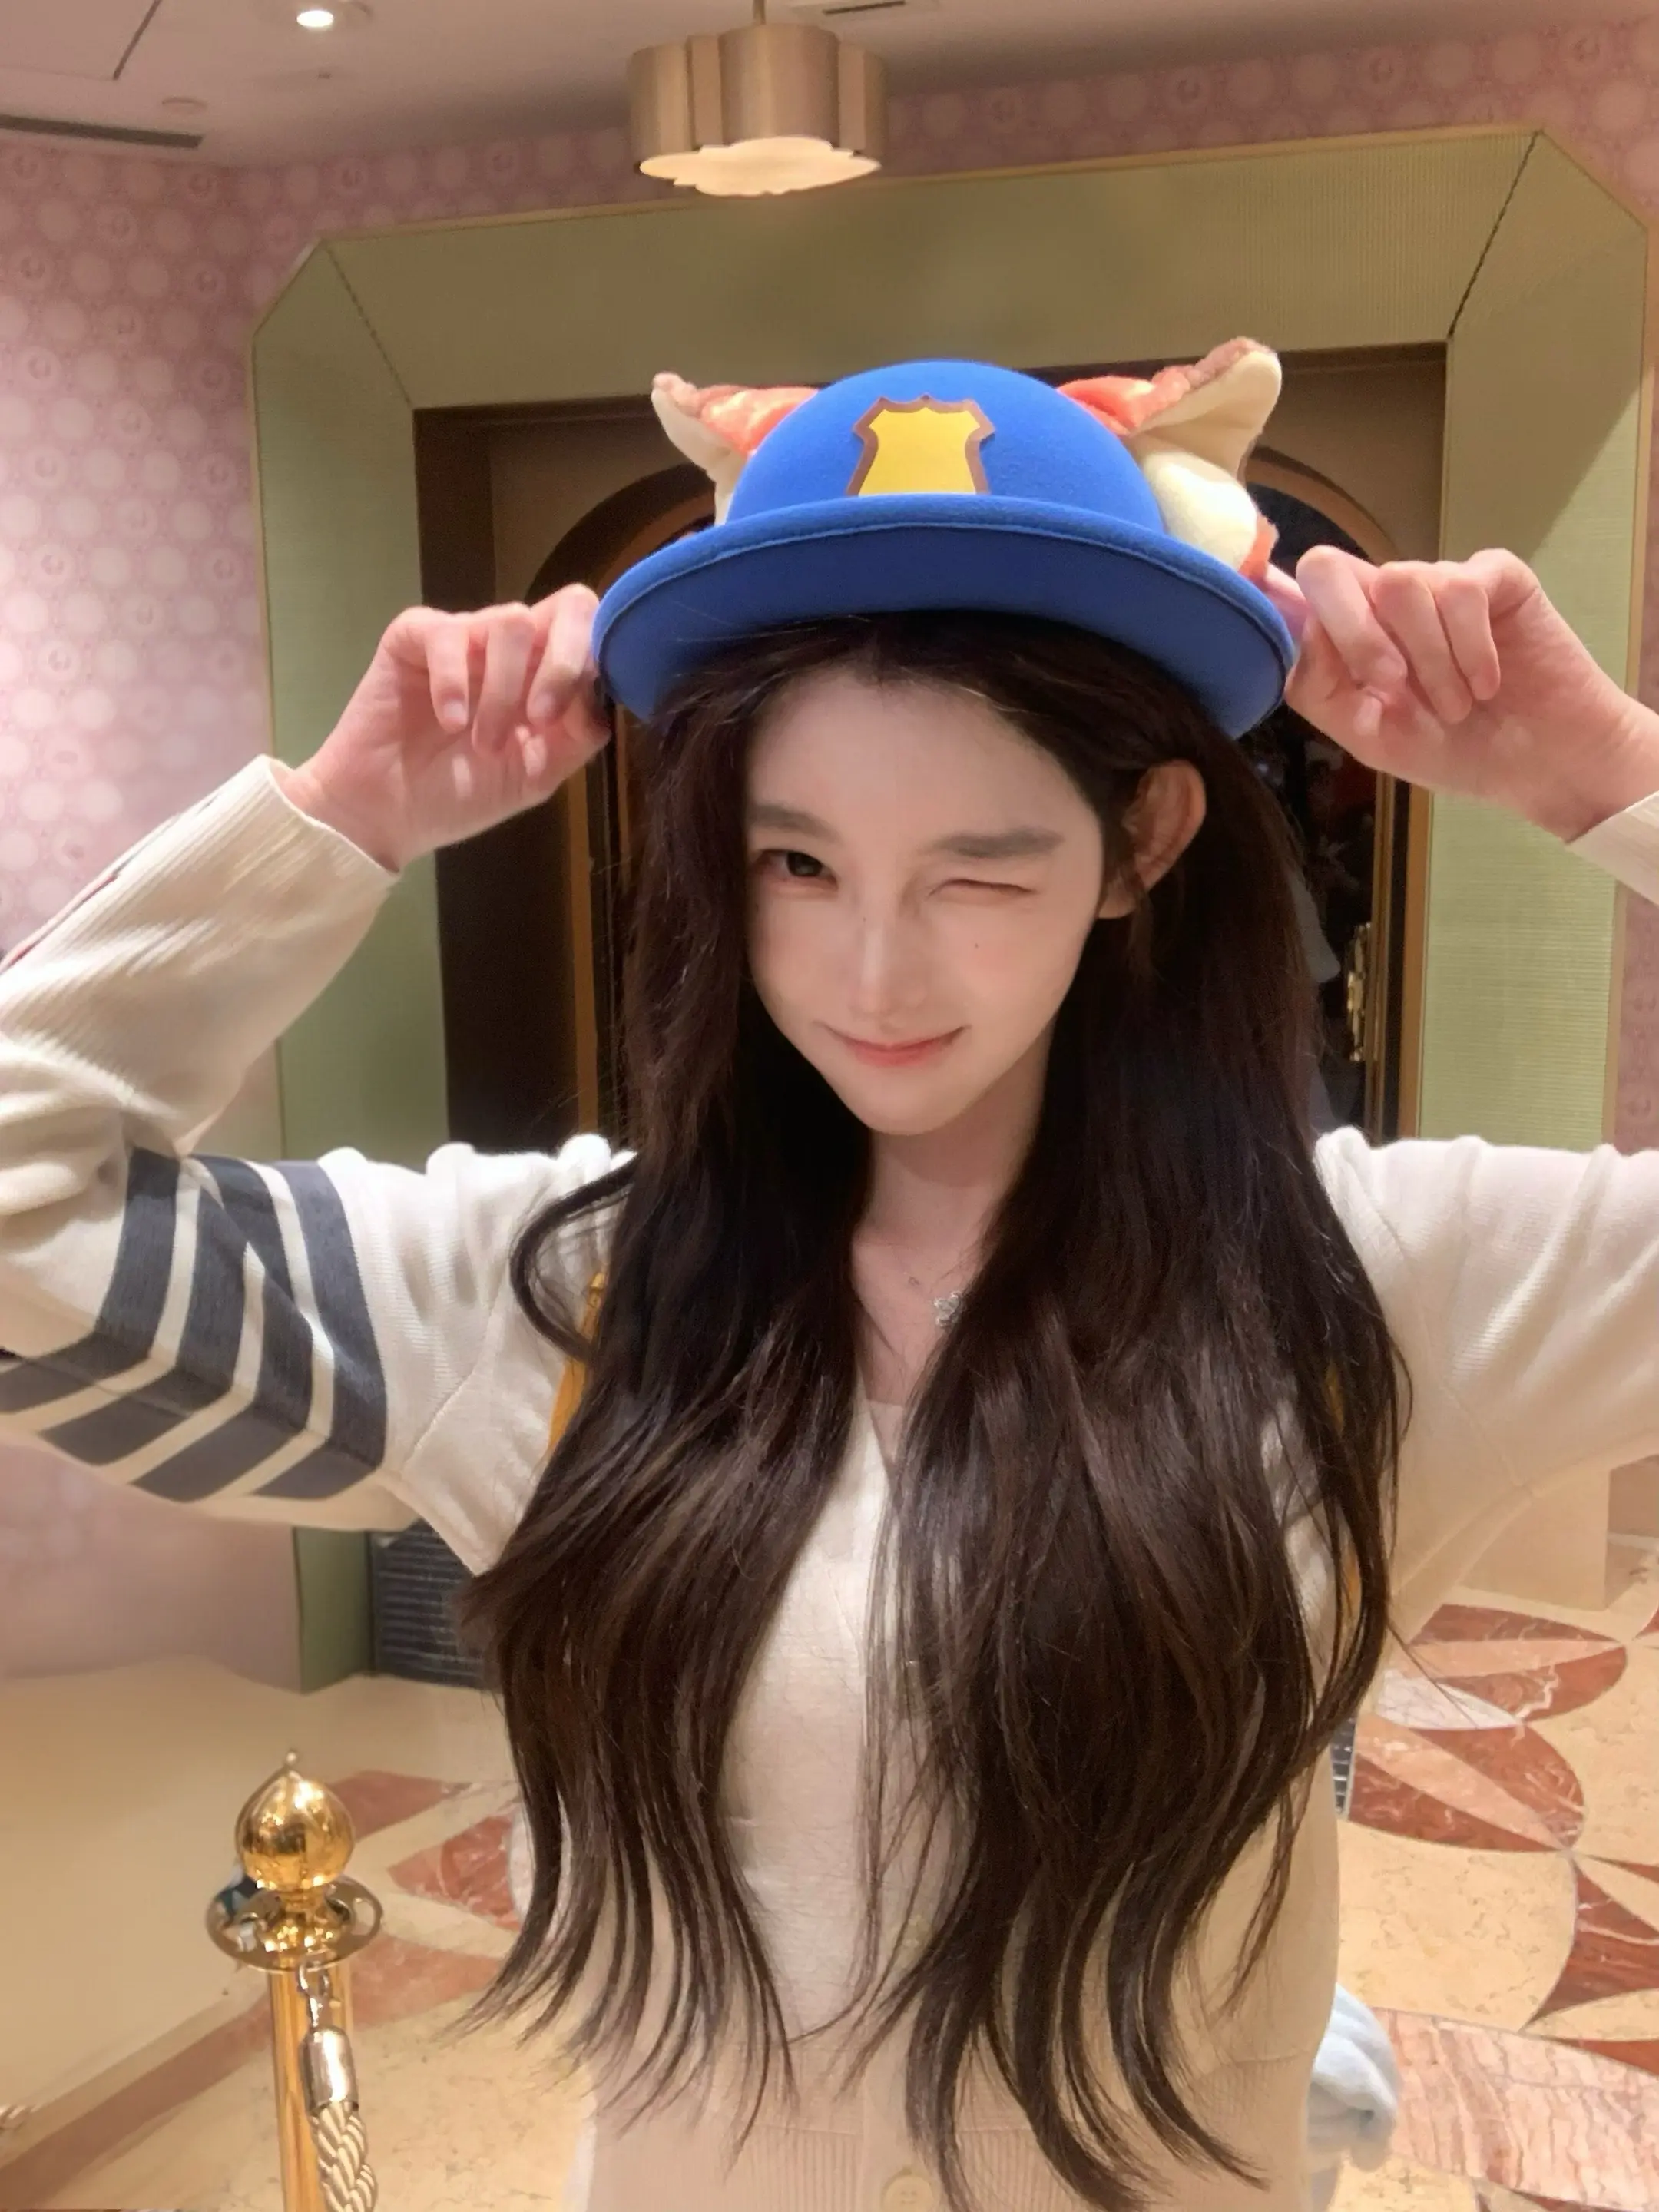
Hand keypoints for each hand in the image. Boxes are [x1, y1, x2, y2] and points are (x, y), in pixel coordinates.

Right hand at [280, 588, 607, 869]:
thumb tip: (602, 699)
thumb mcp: (533, 776)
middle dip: (564, 661)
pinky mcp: (416, 636)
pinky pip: (449, 634)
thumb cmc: (460, 795)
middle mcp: (515, 649)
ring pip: (511, 622)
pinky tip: (448, 721)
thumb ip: (576, 738)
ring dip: (502, 692)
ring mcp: (467, 637)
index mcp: (548, 676)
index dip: (595, 664)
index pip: (594, 634)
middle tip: (540, 717)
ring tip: (481, 742)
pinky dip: (455, 682)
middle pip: (569, 605)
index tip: (571, 718)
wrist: (387, 814)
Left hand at [1262, 549, 1658, 840]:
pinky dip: (1471, 647)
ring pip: (1402, 583)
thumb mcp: (1371, 736)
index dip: (1286, 610)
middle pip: (1329, 568)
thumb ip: (1319, 690)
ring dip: (1429, 658)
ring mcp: (1439, 582)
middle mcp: (1386, 599)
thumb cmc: (1455, 751)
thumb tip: (1299, 634)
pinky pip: (1462, 588)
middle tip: (1392, 687)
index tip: (1311, 655)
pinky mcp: (1495, 577)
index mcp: (1348, 634)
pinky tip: (1489, 682)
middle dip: (1354, 634)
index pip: (1295, 594)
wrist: (1540, 764)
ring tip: (1458, 703)